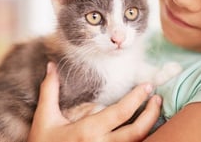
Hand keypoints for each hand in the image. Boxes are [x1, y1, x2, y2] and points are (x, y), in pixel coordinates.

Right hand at [28, 62, 161, 141]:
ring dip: (149, 127)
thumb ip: (49, 91)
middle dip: (151, 113)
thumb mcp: (44, 119)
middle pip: (137, 131)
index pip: (121, 112)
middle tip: (157, 98)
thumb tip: (51, 66)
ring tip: (155, 110)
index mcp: (88, 132)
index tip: (147, 86)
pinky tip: (143, 129)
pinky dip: (140, 138)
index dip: (137, 98)